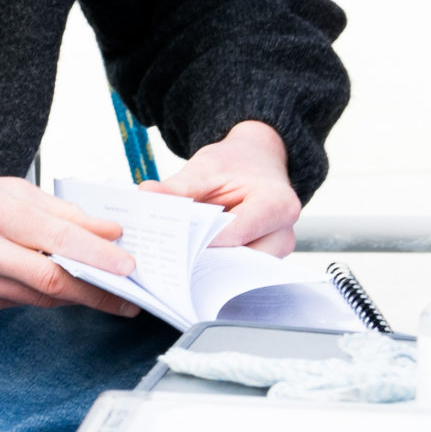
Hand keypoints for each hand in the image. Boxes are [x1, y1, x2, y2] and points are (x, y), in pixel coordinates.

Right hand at [0, 172, 139, 315]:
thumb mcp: (0, 188)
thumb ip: (53, 209)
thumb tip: (100, 228)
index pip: (62, 240)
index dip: (101, 256)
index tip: (129, 265)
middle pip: (55, 281)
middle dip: (100, 292)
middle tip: (128, 298)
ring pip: (41, 299)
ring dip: (76, 298)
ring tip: (102, 294)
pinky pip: (19, 304)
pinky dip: (42, 298)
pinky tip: (55, 290)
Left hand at [144, 119, 298, 255]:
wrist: (257, 161)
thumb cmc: (236, 163)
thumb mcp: (206, 167)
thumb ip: (178, 186)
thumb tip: (147, 193)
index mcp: (278, 204)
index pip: (236, 233)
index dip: (200, 240)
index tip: (168, 240)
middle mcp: (283, 232)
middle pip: (241, 259)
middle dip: (203, 259)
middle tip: (165, 256)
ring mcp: (275, 248)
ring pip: (237, 270)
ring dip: (206, 265)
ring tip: (172, 257)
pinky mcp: (262, 257)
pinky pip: (236, 268)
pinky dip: (211, 262)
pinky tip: (186, 255)